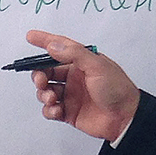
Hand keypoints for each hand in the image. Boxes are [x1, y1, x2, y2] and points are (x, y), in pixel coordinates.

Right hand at [25, 30, 140, 140]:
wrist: (125, 118)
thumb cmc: (117, 89)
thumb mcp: (97, 66)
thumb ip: (74, 54)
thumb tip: (53, 45)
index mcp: (82, 63)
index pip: (59, 48)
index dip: (44, 41)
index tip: (30, 36)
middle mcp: (74, 77)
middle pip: (47, 72)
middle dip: (39, 75)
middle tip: (41, 80)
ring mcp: (71, 95)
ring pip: (46, 91)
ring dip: (43, 94)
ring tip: (51, 98)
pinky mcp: (69, 112)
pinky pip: (50, 109)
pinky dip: (49, 110)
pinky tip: (57, 110)